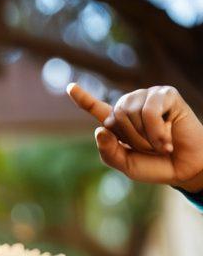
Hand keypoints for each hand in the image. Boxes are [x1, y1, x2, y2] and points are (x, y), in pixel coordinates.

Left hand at [68, 82, 202, 191]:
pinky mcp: (166, 94)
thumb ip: (108, 152)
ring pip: (130, 113)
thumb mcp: (125, 164)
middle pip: (114, 118)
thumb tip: (99, 129)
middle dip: (130, 139)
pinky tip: (168, 139)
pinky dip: (156, 131)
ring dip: (145, 137)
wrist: (184, 168)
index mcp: (119, 123)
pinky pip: (149, 111)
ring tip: (160, 143)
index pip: (97, 109)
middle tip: (149, 148)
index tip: (70, 87)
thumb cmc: (156, 165)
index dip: (83, 99)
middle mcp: (132, 105)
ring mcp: (149, 97)